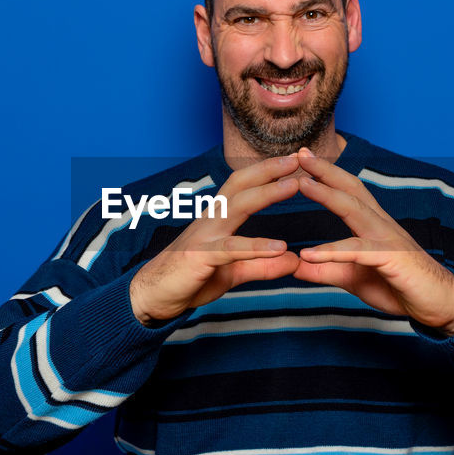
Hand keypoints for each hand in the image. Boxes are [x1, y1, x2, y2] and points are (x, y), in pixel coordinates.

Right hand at [129, 155, 301, 325]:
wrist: (154, 296)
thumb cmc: (191, 278)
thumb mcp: (234, 271)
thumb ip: (262, 265)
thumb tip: (292, 261)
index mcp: (218, 218)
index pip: (244, 186)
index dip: (266, 171)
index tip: (293, 162)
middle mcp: (211, 220)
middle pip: (241, 185)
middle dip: (269, 169)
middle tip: (298, 158)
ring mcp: (204, 236)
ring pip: (237, 207)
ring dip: (267, 193)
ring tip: (294, 185)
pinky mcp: (201, 257)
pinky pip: (232, 249)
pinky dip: (257, 247)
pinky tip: (279, 247)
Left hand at [292, 148, 453, 337]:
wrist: (437, 304)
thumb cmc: (399, 286)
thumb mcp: (353, 277)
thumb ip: (325, 270)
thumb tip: (295, 265)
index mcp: (372, 225)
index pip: (347, 192)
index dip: (326, 174)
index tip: (302, 158)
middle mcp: (380, 225)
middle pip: (350, 190)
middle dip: (325, 170)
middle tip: (300, 154)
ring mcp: (388, 239)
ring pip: (355, 210)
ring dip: (327, 195)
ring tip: (302, 185)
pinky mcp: (392, 259)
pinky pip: (358, 252)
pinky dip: (332, 252)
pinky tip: (308, 255)